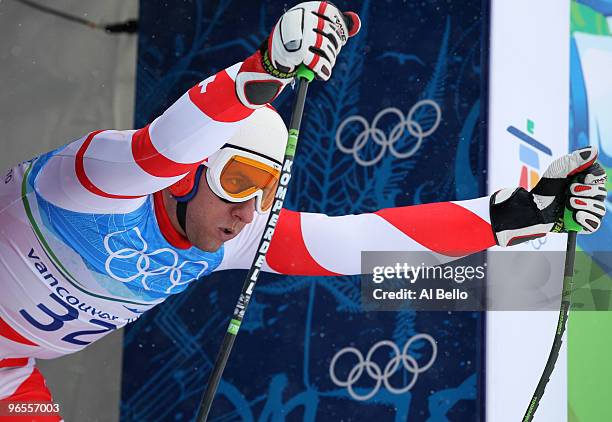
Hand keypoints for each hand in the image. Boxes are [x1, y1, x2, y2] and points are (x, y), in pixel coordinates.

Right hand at [267, 2, 360, 79]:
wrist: (272, 59)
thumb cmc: (295, 42)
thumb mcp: (311, 28)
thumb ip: (332, 23)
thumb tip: (356, 23)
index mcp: (305, 9)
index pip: (330, 11)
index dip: (340, 26)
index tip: (341, 38)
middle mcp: (302, 18)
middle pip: (331, 31)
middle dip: (335, 45)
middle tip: (333, 53)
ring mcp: (299, 35)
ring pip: (326, 48)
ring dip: (330, 59)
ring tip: (328, 63)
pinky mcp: (297, 52)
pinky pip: (319, 62)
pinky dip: (324, 70)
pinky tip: (324, 74)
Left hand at [490, 146, 606, 246]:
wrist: (535, 208)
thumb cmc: (546, 188)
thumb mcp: (558, 170)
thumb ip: (575, 160)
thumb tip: (594, 150)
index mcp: (585, 180)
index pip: (600, 176)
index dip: (595, 176)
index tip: (585, 177)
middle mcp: (589, 195)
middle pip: (601, 192)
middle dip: (585, 191)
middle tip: (569, 191)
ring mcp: (587, 210)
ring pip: (600, 208)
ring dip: (584, 204)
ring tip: (569, 203)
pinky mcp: (583, 224)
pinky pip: (595, 224)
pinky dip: (587, 219)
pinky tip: (576, 215)